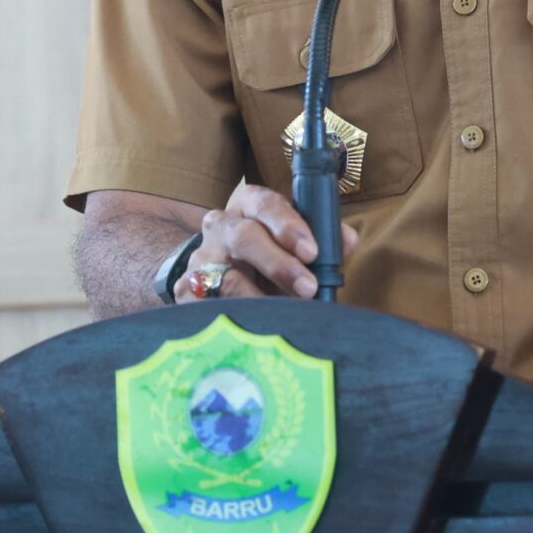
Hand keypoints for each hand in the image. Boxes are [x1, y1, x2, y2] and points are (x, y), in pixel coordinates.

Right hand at [175, 180, 359, 300]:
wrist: (214, 271)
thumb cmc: (267, 255)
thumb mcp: (292, 242)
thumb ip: (323, 240)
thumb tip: (346, 240)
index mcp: (249, 206)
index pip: (265, 203)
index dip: (288, 225)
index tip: (311, 250)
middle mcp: (222, 226)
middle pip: (245, 236)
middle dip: (279, 263)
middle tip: (308, 287)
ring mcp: (201, 258)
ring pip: (227, 277)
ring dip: (260, 299)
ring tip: (286, 315)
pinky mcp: (186, 290)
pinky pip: (209, 306)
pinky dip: (234, 318)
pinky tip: (253, 328)